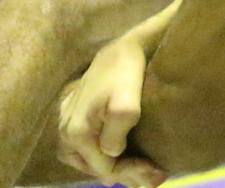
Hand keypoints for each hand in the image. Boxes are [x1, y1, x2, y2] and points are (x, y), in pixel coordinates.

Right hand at [56, 34, 165, 187]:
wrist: (122, 48)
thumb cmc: (126, 75)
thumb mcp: (126, 106)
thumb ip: (115, 134)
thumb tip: (112, 153)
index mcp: (77, 132)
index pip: (105, 167)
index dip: (131, 174)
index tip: (159, 174)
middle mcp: (66, 130)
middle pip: (92, 166)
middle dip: (122, 173)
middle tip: (151, 175)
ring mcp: (66, 119)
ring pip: (82, 157)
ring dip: (107, 165)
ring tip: (134, 166)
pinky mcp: (71, 110)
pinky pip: (80, 143)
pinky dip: (97, 152)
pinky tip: (115, 150)